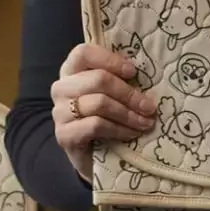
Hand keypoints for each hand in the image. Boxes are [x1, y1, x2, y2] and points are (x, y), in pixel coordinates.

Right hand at [51, 43, 156, 180]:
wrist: (91, 158)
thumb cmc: (104, 118)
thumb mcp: (111, 94)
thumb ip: (119, 78)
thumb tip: (143, 70)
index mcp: (71, 70)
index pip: (84, 53)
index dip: (110, 60)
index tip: (132, 72)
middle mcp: (61, 87)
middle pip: (98, 79)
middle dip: (129, 93)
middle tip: (149, 107)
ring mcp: (59, 111)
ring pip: (99, 103)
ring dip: (128, 114)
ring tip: (145, 122)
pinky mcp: (64, 134)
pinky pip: (95, 125)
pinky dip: (119, 129)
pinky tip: (131, 134)